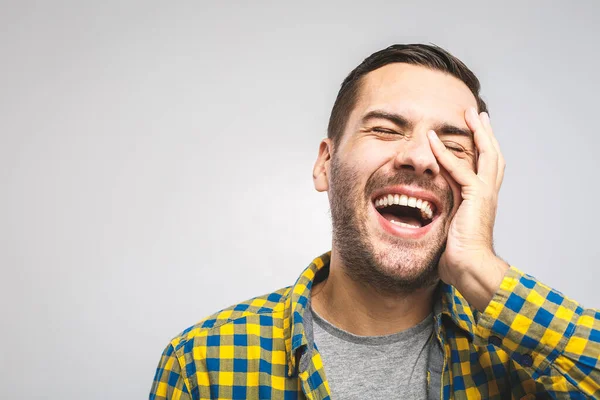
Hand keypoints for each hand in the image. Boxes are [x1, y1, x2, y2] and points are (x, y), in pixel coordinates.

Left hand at [427, 107, 508, 310]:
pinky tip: (432, 140)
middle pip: (493, 155)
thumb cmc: (457, 257)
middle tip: (477, 115)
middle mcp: (487, 193)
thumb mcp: (448, 229)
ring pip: (486, 154)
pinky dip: (444, 153)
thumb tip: (425, 219)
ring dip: (476, 132)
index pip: (485, 167)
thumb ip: (443, 217)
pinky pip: (459, 169)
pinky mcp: (476, 196)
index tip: (475, 134)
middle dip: (485, 133)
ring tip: (468, 115)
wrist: (469, 268)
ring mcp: (484, 193)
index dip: (481, 149)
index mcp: (481, 200)